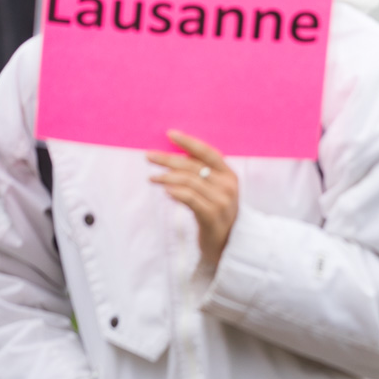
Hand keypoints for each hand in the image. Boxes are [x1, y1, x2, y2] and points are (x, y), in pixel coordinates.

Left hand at [148, 130, 238, 267]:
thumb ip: (203, 175)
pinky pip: (190, 199)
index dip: (189, 142)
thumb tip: (177, 156)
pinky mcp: (211, 216)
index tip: (170, 134)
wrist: (228, 244)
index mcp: (230, 175)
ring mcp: (221, 201)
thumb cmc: (217, 214)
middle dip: (169, 159)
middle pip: (194, 166)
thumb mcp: (216, 191)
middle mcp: (227, 185)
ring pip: (189, 181)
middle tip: (149, 156)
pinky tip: (165, 190)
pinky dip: (176, 192)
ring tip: (152, 178)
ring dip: (167, 177)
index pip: (208, 152)